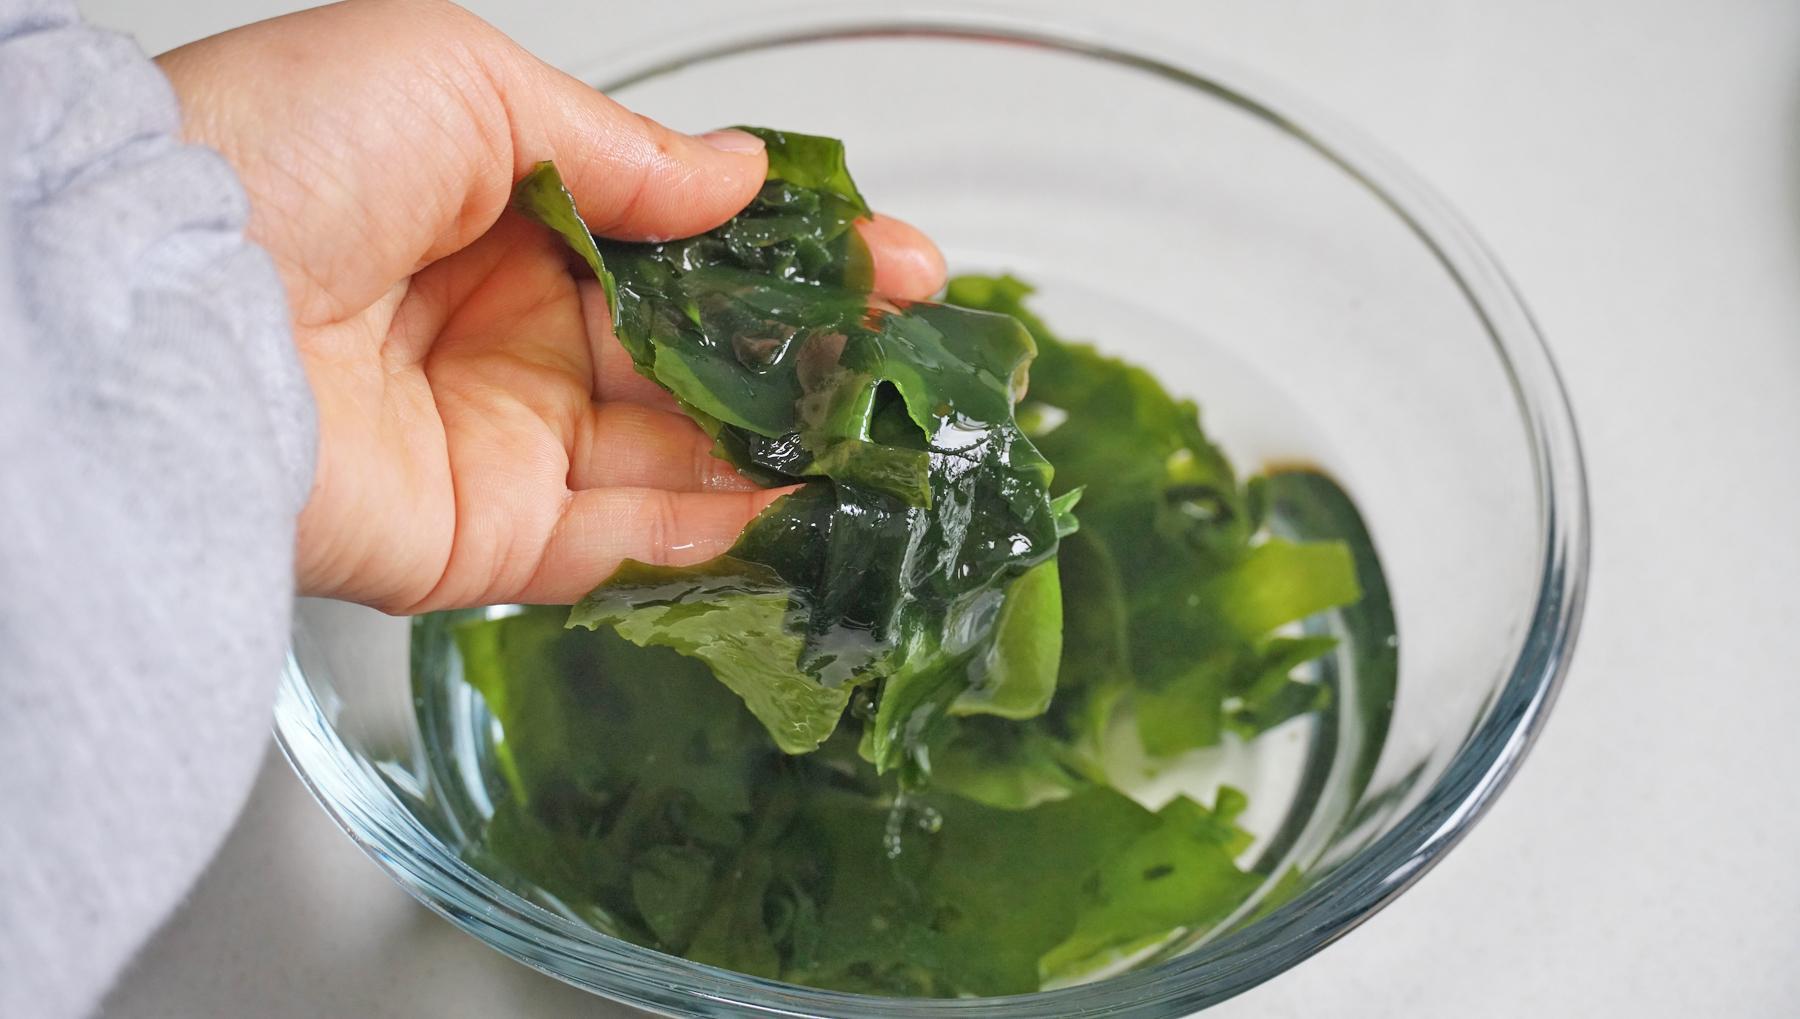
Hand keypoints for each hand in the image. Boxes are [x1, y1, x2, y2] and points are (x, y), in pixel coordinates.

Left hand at [157, 0, 945, 612]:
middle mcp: (507, 334)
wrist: (161, 302)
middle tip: (911, 352)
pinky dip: (715, 535)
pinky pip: (622, 546)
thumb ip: (619, 144)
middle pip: (691, 358)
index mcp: (502, 217)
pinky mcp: (485, 542)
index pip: (677, 248)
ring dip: (781, 450)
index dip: (787, 255)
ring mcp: (502, 443)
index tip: (886, 261)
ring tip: (885, 436)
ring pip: (674, 456)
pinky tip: (800, 508)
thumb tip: (738, 175)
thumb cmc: (280, 154)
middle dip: (808, 356)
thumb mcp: (465, 81)